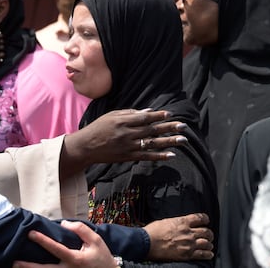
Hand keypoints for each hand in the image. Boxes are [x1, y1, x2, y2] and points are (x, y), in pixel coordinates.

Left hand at [12, 221, 116, 267]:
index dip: (42, 241)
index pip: (55, 249)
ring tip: (16, 267)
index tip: (31, 233)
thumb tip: (64, 224)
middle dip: (29, 266)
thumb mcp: (96, 240)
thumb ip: (80, 229)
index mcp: (75, 259)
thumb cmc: (102, 257)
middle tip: (15, 262)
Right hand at [61, 109, 187, 177]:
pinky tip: (171, 155)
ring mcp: (128, 146)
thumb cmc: (98, 128)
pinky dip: (159, 156)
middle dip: (169, 127)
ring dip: (169, 141)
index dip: (158, 116)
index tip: (170, 114)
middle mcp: (127, 133)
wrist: (85, 147)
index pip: (144, 117)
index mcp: (123, 121)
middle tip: (184, 126)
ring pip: (152, 143)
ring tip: (183, 140)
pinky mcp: (127, 157)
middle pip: (152, 129)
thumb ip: (129, 113)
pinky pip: (146, 156)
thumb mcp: (111, 115)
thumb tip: (148, 111)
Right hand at [144, 213, 213, 260]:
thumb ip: (176, 222)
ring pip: (206, 243)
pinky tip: (209, 254)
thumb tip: (180, 224)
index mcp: (182, 222)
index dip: (205, 219)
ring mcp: (188, 243)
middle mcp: (188, 232)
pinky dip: (208, 254)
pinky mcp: (186, 254)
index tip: (206, 221)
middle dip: (209, 233)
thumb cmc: (152, 232)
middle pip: (206, 231)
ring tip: (209, 245)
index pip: (200, 218)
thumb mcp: (166, 221)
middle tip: (209, 235)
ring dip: (209, 244)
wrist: (147, 243)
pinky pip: (202, 254)